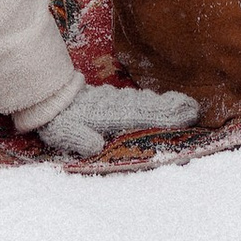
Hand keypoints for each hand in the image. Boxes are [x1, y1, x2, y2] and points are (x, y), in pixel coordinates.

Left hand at [37, 82, 199, 161]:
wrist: (45, 95)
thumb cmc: (56, 119)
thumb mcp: (63, 130)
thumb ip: (80, 137)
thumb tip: (95, 145)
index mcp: (109, 115)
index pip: (143, 115)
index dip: (165, 115)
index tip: (186, 112)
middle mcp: (116, 106)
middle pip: (148, 107)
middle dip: (172, 108)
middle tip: (195, 108)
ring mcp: (113, 102)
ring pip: (142, 103)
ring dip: (163, 104)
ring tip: (184, 104)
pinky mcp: (108, 101)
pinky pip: (133, 102)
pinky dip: (148, 102)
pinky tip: (155, 103)